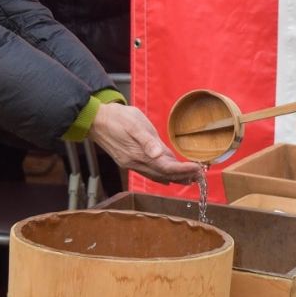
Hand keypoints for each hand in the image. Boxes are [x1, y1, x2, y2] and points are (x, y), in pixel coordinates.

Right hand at [88, 103, 202, 183]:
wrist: (95, 120)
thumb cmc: (116, 118)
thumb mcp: (133, 123)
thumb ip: (146, 140)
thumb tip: (158, 154)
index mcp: (139, 154)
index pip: (166, 167)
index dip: (183, 170)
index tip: (198, 168)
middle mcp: (136, 163)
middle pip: (164, 175)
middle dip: (182, 176)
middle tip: (200, 174)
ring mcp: (132, 164)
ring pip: (157, 176)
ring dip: (174, 178)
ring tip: (190, 178)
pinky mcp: (129, 161)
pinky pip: (149, 173)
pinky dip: (162, 175)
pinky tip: (168, 177)